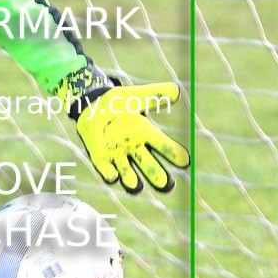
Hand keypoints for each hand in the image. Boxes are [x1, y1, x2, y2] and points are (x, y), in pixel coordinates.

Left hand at [74, 82, 189, 192]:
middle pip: (149, 166)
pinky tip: (113, 176)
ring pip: (128, 174)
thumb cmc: (118, 102)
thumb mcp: (135, 96)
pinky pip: (106, 170)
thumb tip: (176, 92)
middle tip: (166, 184)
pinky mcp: (101, 159)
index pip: (163, 144)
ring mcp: (118, 155)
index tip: (184, 161)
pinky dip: (109, 175)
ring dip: (132, 181)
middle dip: (157, 175)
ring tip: (136, 186)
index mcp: (146, 133)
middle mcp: (135, 148)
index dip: (173, 152)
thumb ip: (154, 95)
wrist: (93, 105)